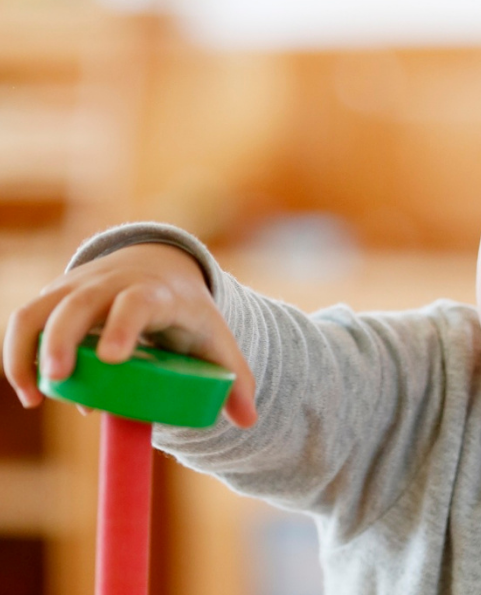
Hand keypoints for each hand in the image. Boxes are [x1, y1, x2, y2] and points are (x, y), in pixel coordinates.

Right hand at [2, 243, 256, 426]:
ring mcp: (80, 286)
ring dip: (28, 351)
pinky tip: (30, 389)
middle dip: (62, 340)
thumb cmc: (188, 312)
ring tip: (36, 397)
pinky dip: (19, 353)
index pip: (139, 301)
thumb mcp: (216, 338)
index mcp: (159, 294)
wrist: (160, 266)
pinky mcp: (56, 295)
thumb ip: (236, 378)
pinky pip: (26, 319)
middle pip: (80, 303)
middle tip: (56, 383)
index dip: (124, 325)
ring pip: (40, 309)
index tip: (112, 358)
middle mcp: (114, 284)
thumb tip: (249, 421)